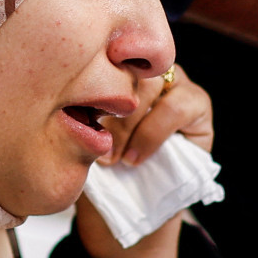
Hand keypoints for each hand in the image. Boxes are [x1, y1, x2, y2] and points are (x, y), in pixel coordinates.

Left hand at [76, 64, 213, 257]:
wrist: (127, 205)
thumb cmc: (100, 164)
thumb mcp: (80, 134)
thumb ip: (76, 109)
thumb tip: (59, 93)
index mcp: (117, 67)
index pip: (104, 52)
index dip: (90, 79)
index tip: (76, 110)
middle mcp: (147, 68)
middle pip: (127, 66)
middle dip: (109, 106)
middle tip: (95, 141)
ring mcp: (174, 82)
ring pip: (151, 83)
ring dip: (128, 123)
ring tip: (115, 156)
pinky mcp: (198, 105)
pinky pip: (177, 106)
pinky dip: (152, 133)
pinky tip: (135, 158)